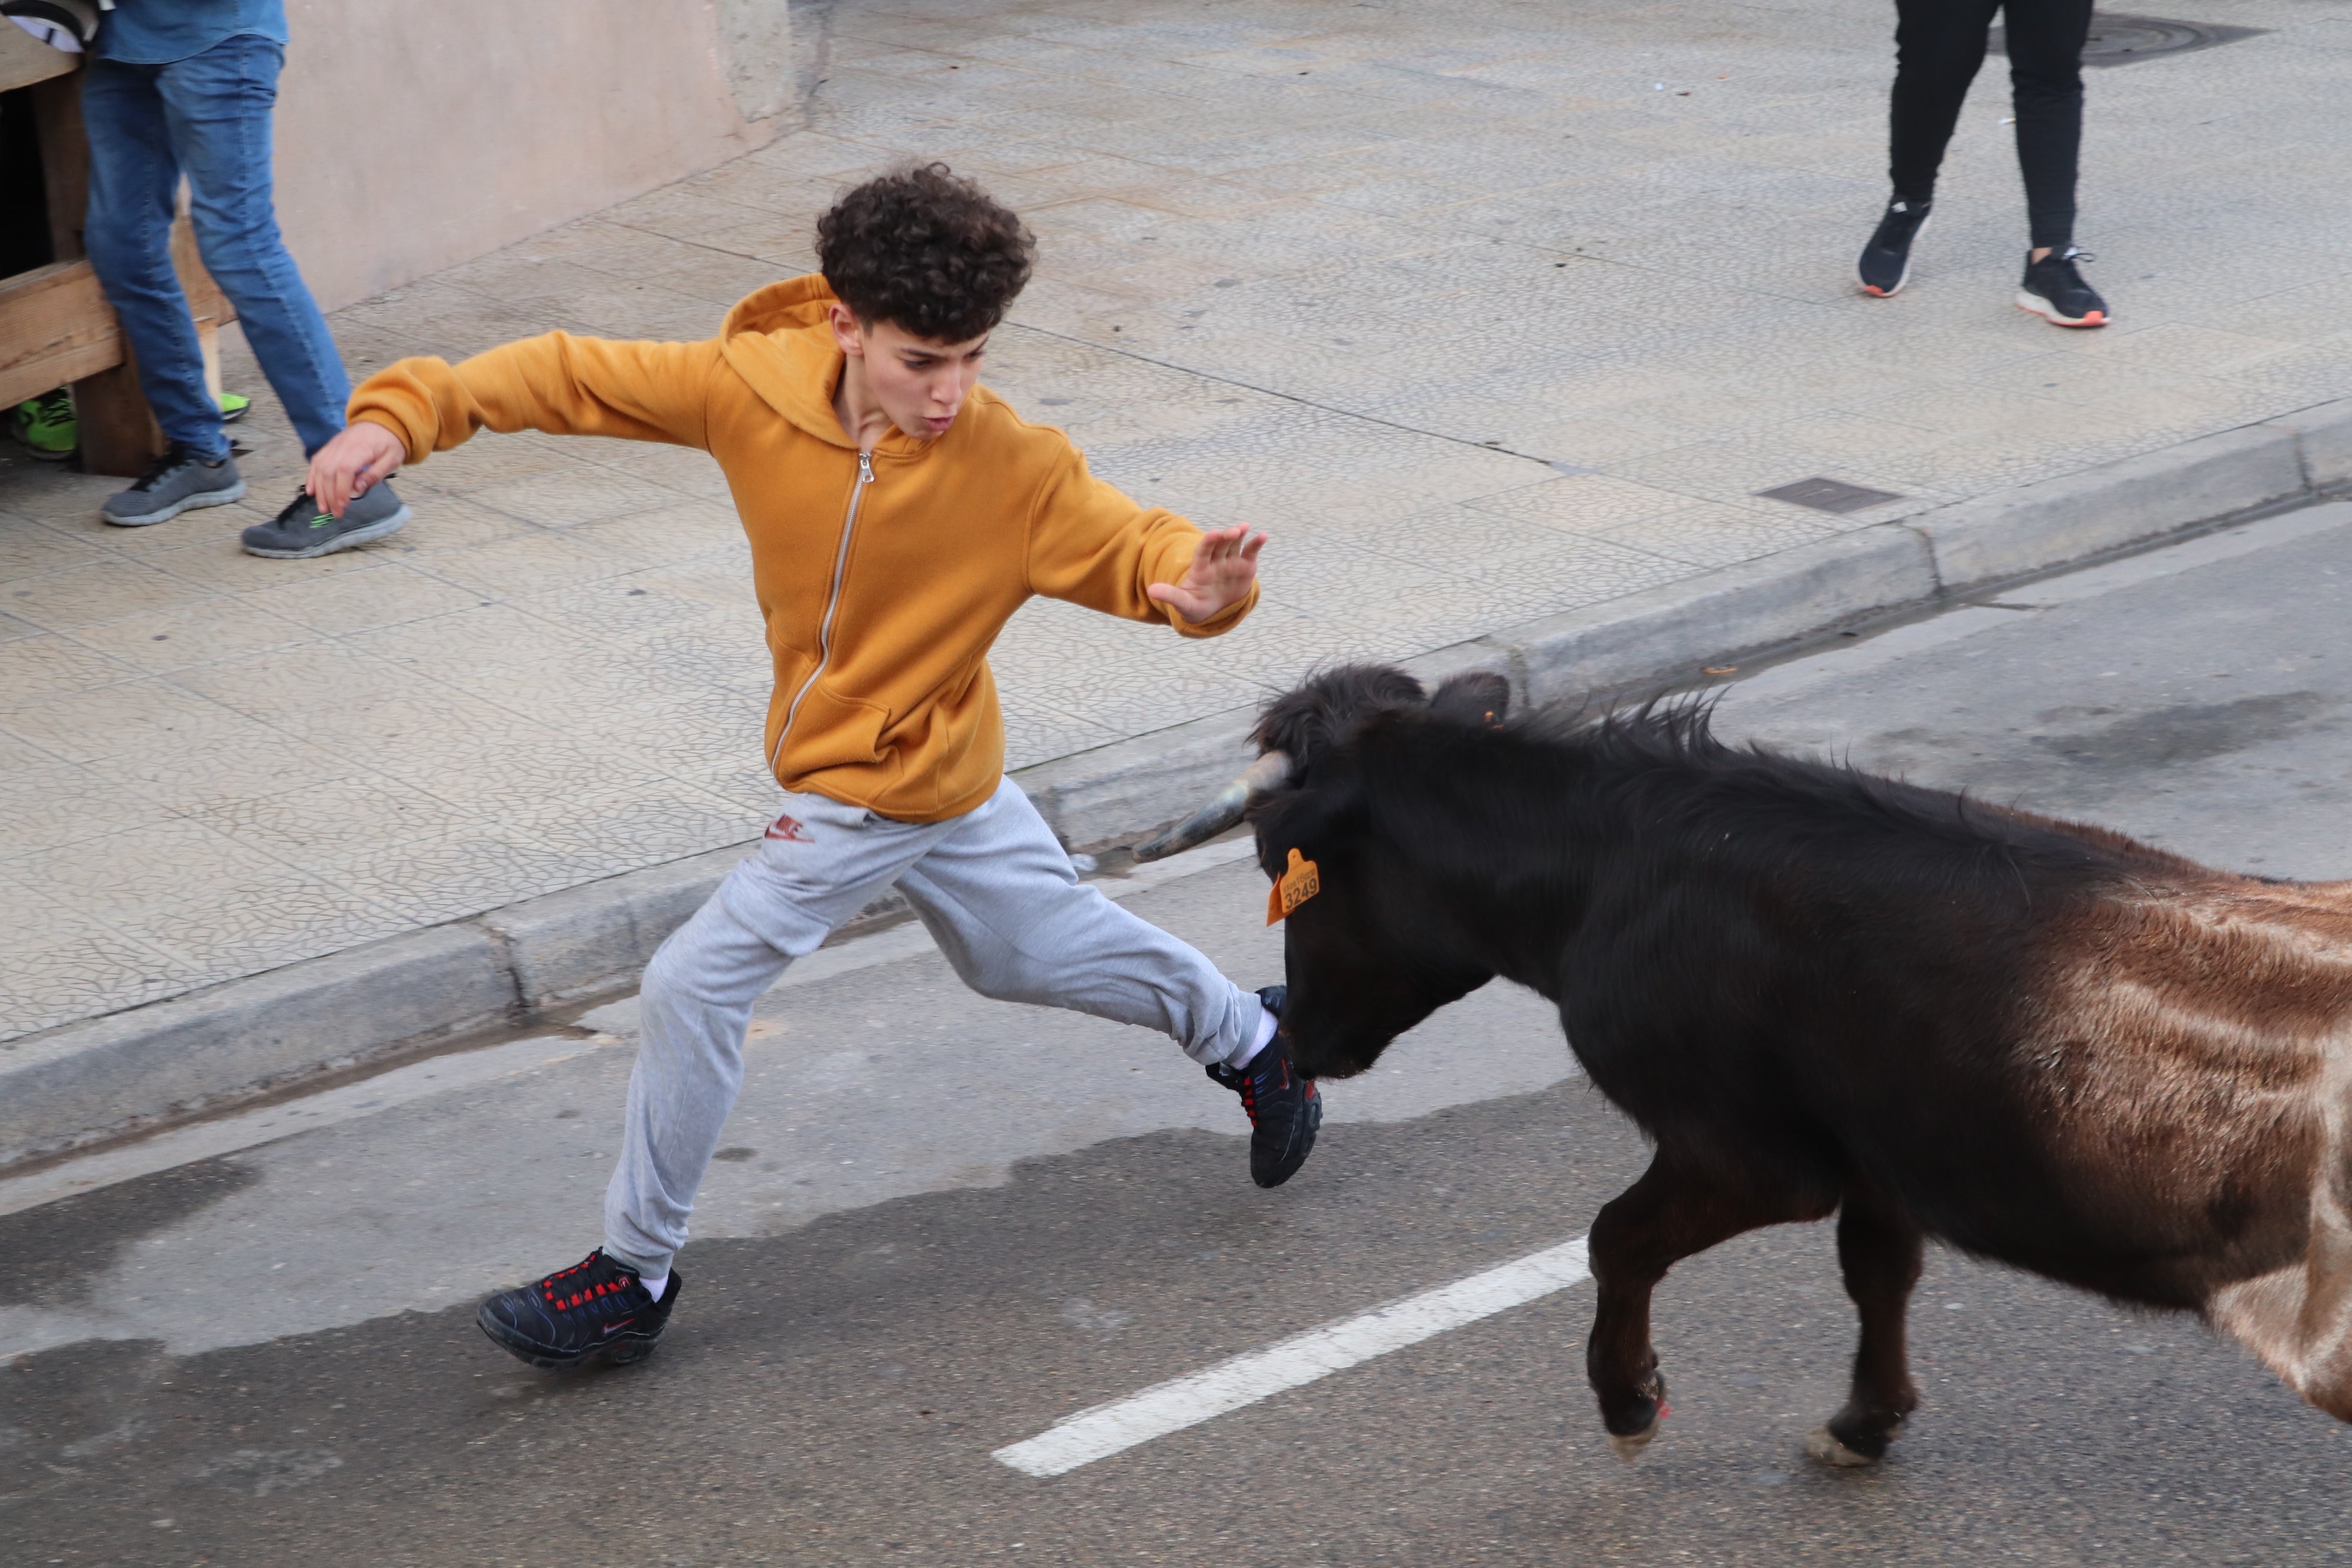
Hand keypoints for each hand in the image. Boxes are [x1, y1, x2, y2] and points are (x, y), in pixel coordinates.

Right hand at [306, 421, 407, 517]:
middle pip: (328, 472)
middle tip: (335, 513)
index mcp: (359, 449)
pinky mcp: (329, 447)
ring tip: (323, 508)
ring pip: (319, 468)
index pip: (344, 471)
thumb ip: (375, 473)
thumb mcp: (392, 459)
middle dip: (329, 495)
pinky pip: (316, 461)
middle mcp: (341, 447)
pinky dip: (312, 477)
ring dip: (319, 490)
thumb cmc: (390, 442)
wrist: (382, 420)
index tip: (343, 506)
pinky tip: (311, 491)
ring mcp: (333, 446)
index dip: (341, 490)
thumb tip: (358, 488)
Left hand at [1148, 525, 1266, 621]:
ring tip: (1244, 526)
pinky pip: (1250, 552)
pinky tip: (1264, 535)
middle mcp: (1216, 561)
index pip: (1203, 552)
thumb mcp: (1183, 603)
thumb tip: (1151, 591)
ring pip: (1235, 544)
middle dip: (1225, 537)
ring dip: (1239, 534)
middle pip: (1220, 545)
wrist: (1214, 611)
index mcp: (1201, 568)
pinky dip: (1257, 543)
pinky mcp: (1245, 566)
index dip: (1208, 542)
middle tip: (1232, 531)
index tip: (1214, 534)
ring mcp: (1231, 562)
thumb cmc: (1196, 606)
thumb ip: (1170, 595)